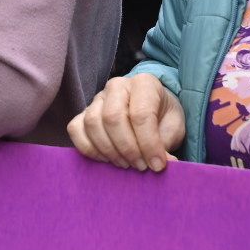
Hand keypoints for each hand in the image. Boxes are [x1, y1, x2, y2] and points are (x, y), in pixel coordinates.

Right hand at [67, 73, 184, 171]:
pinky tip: (106, 159)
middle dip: (127, 148)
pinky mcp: (83, 113)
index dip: (149, 144)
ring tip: (126, 164)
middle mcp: (117, 86)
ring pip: (93, 123)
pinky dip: (89, 149)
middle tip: (140, 166)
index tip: (157, 165)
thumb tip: (158, 166)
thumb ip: (166, 146)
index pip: (141, 114)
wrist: (152, 112)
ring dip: (109, 151)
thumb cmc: (163, 119)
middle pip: (112, 117)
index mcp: (144, 83)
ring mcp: (97, 98)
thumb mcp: (174, 129)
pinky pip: (76, 129)